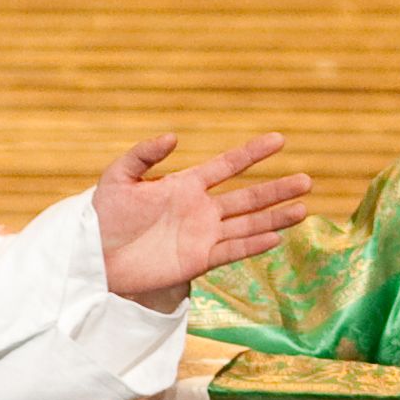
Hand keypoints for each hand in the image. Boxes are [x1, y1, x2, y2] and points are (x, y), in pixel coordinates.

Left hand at [93, 131, 308, 307]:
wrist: (93, 256)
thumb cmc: (102, 214)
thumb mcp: (118, 177)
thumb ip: (143, 155)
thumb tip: (173, 137)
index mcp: (185, 184)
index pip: (227, 165)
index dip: (252, 153)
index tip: (279, 139)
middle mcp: (201, 209)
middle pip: (247, 197)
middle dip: (276, 189)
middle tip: (306, 181)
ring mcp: (202, 236)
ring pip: (247, 225)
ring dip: (275, 218)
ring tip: (303, 209)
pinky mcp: (197, 262)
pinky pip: (231, 252)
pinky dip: (252, 245)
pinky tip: (275, 237)